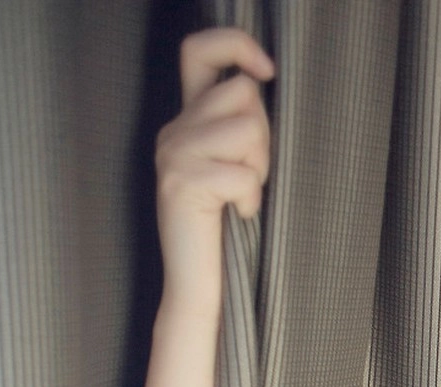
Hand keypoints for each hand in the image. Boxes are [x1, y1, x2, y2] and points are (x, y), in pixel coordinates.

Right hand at [154, 28, 274, 318]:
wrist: (197, 286)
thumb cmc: (227, 233)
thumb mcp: (232, 168)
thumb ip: (238, 127)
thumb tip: (263, 86)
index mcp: (185, 121)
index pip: (199, 50)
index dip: (235, 45)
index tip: (267, 70)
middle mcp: (173, 131)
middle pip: (241, 92)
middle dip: (264, 134)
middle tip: (254, 174)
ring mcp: (173, 155)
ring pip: (247, 127)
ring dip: (260, 166)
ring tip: (244, 195)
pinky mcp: (182, 182)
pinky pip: (243, 172)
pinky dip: (252, 198)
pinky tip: (240, 215)